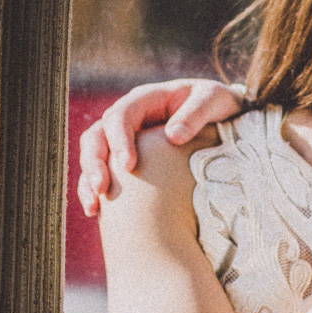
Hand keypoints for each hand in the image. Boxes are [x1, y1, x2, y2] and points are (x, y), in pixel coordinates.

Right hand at [77, 78, 242, 215]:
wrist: (222, 115)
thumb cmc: (217, 104)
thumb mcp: (213, 99)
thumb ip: (196, 113)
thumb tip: (173, 136)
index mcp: (145, 100)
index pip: (120, 116)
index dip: (119, 140)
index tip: (128, 166)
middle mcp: (128, 118)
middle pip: (97, 135)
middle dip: (95, 162)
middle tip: (102, 188)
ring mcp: (124, 138)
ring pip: (93, 154)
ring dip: (89, 179)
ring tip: (93, 206)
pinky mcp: (126, 158)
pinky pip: (103, 172)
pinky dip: (94, 190)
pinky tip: (95, 213)